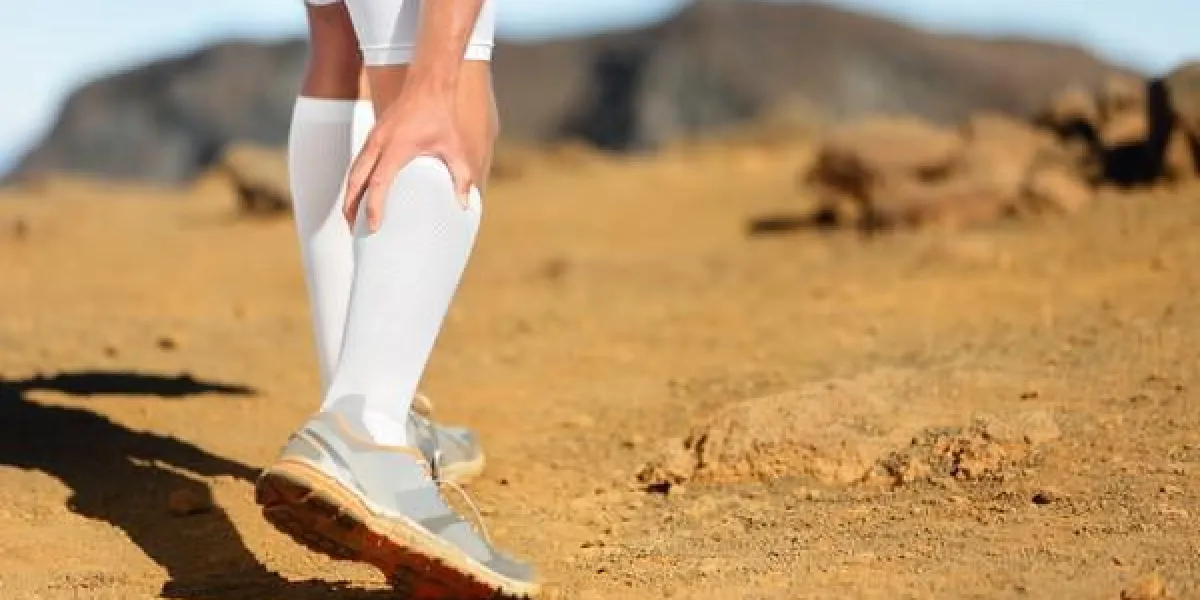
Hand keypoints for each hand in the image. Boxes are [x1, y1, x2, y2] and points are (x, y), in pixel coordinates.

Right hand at [343, 87, 474, 231]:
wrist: (428, 84)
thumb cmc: (441, 115)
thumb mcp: (455, 146)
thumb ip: (461, 176)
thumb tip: (466, 204)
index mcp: (396, 147)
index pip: (377, 183)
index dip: (373, 206)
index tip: (373, 226)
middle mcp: (378, 143)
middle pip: (355, 180)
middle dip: (351, 206)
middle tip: (354, 230)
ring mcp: (373, 138)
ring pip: (353, 172)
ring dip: (349, 195)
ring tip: (352, 218)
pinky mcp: (374, 136)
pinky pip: (358, 162)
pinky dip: (355, 181)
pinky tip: (359, 194)